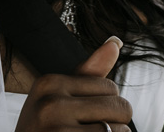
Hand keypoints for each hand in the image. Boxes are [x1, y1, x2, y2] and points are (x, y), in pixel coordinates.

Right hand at [14, 37, 132, 131]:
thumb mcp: (57, 99)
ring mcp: (57, 130)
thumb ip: (88, 74)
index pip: (110, 87)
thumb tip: (115, 42)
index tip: (80, 119)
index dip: (104, 107)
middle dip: (114, 124)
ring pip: (119, 131)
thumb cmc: (44, 131)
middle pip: (119, 106)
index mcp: (48, 83)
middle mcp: (50, 104)